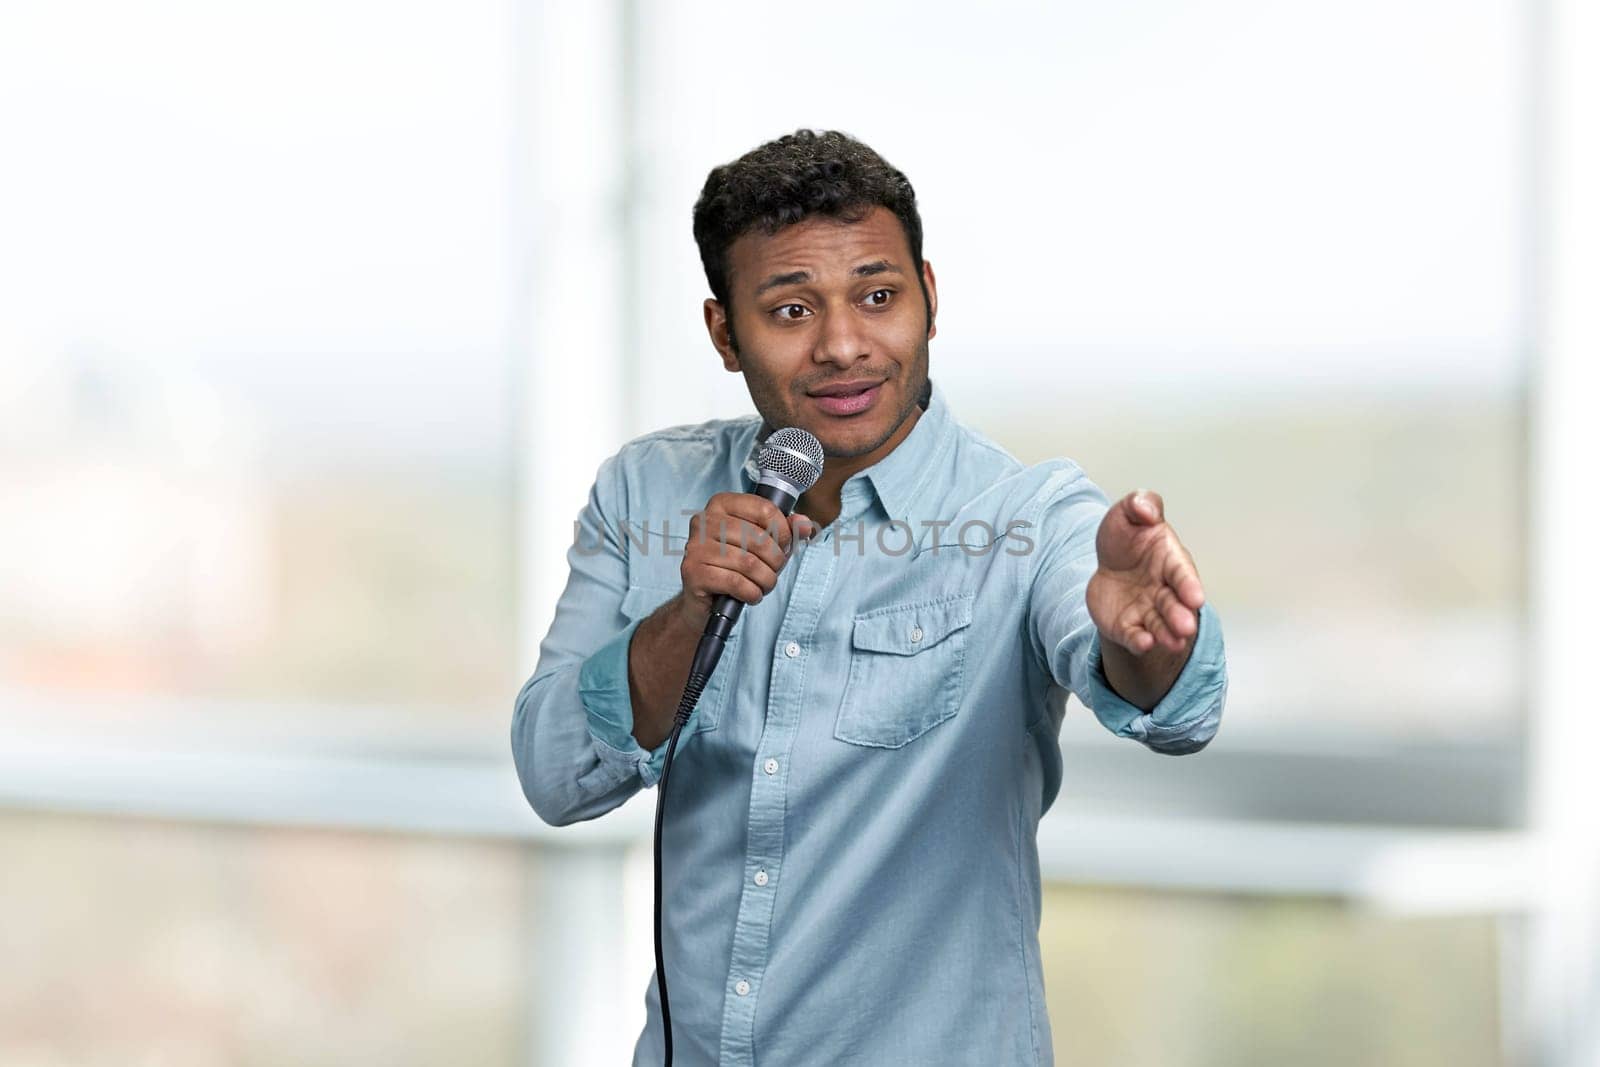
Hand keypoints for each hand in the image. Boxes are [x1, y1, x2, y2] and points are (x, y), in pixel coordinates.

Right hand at [675, 492, 817, 632]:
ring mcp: (696, 547)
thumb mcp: (763, 545)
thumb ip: (785, 531)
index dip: (783, 531)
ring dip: (766, 580)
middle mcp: (705, 521)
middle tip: (774, 572)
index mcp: (721, 504)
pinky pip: (735, 582)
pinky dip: (752, 593)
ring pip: (749, 563)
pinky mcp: (693, 572)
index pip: (764, 508)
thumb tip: (804, 524)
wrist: (703, 600)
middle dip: (776, 561)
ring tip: (764, 585)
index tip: (784, 545)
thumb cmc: (735, 566)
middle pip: (759, 538)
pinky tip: (751, 595)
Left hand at [1085, 490, 1205, 655]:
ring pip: (1159, 625)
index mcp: (1169, 560)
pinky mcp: (1127, 625)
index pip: (1182, 574)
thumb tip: (1147, 510)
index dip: (1189, 585)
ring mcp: (1146, 609)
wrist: (1105, 563)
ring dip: (1166, 634)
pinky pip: (1134, 635)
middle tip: (1186, 629)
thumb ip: (1140, 504)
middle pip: (1174, 605)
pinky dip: (1139, 641)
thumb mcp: (1128, 512)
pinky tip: (1143, 644)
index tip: (1196, 598)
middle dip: (1180, 616)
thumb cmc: (1126, 538)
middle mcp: (1163, 589)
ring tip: (1172, 644)